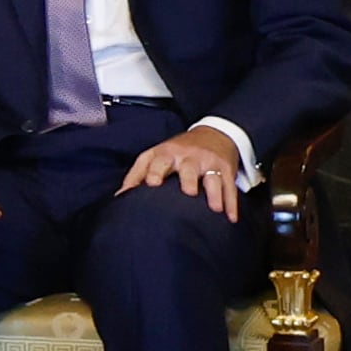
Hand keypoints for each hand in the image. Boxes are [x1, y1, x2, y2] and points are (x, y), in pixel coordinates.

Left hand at [118, 129, 242, 221]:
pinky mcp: (226, 170)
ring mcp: (209, 163)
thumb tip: (119, 196)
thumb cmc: (177, 151)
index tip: (151, 184)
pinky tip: (230, 218)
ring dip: (214, 193)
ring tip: (214, 209)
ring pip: (213, 177)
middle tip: (188, 193)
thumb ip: (137, 174)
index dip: (154, 171)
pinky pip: (229, 187)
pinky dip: (231, 203)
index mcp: (167, 153)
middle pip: (188, 167)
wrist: (214, 133)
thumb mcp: (156, 155)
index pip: (159, 161)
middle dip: (188, 179)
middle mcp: (189, 157)